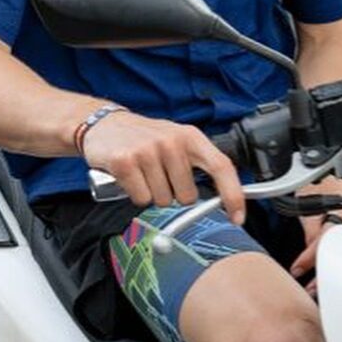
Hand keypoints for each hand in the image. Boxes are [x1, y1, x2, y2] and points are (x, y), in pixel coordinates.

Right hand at [81, 111, 245, 222]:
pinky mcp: (125, 161)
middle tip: (160, 177)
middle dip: (175, 194)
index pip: (221, 166)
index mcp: (191, 137)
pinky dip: (136, 195)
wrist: (104, 124)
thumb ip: (198, 164)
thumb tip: (221, 199)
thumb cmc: (145, 138)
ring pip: (163, 200)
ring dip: (153, 194)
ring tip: (144, 174)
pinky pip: (141, 199)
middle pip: (188, 196)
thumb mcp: (177, 141)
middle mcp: (172, 141)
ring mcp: (148, 150)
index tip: (237, 217)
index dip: (233, 194)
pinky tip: (130, 177)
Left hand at [289, 175, 341, 294]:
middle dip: (326, 269)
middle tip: (311, 287)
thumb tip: (309, 250)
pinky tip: (339, 274)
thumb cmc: (317, 184)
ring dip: (338, 270)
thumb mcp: (306, 203)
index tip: (298, 268)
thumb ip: (310, 228)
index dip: (311, 255)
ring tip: (321, 285)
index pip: (328, 235)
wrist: (328, 174)